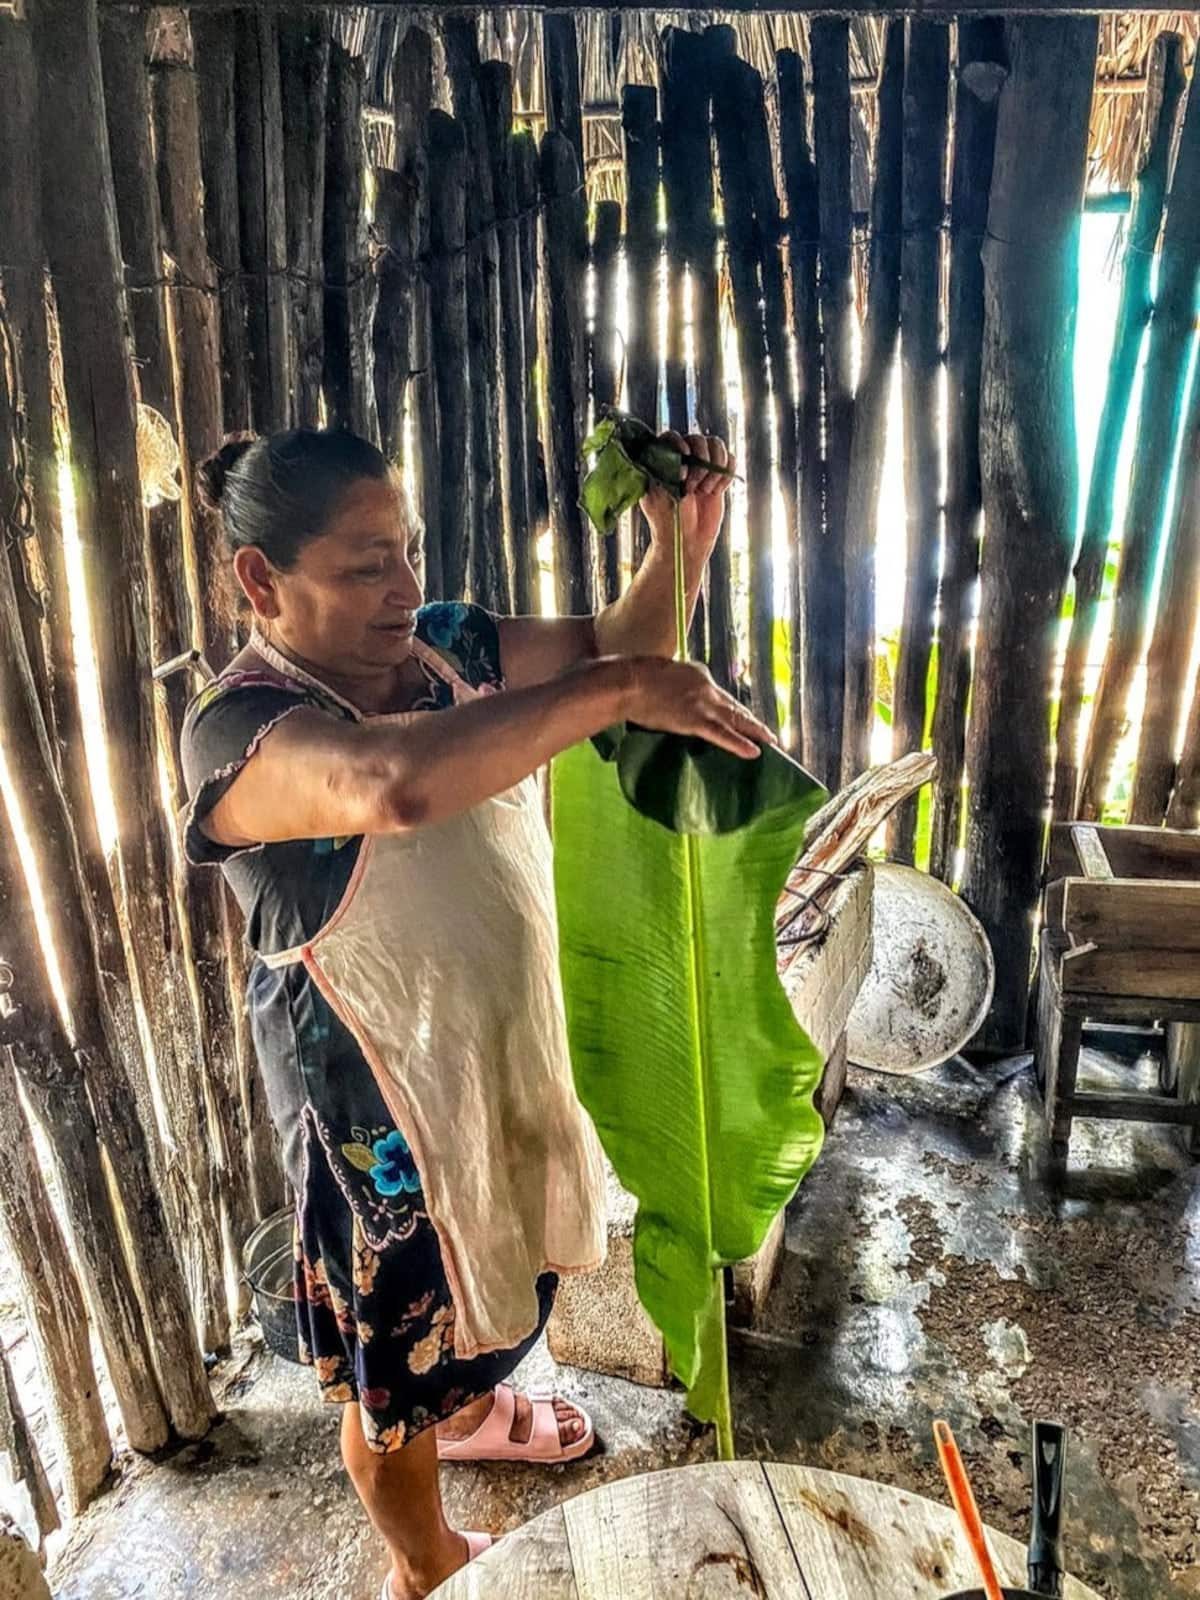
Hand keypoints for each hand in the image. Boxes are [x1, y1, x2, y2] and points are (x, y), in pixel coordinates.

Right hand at [620, 657, 773, 759]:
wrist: (629, 683)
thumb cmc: (634, 678)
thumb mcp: (657, 674)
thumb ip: (670, 685)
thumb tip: (668, 698)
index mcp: (697, 675)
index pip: (717, 694)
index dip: (728, 707)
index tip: (735, 715)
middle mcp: (706, 689)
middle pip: (734, 707)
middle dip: (750, 720)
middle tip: (767, 731)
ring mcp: (703, 705)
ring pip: (735, 720)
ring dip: (755, 731)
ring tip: (770, 740)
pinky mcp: (696, 721)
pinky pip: (722, 734)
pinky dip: (739, 743)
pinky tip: (754, 752)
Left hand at [641, 432, 735, 565]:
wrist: (687, 539)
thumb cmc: (668, 520)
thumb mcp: (659, 496)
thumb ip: (666, 473)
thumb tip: (683, 460)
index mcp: (662, 460)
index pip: (671, 437)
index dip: (679, 442)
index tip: (684, 454)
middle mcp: (682, 458)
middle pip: (698, 439)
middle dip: (700, 463)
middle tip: (693, 488)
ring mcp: (701, 465)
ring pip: (716, 445)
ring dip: (715, 468)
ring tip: (706, 490)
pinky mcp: (718, 474)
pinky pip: (730, 461)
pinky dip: (726, 475)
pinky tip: (717, 491)